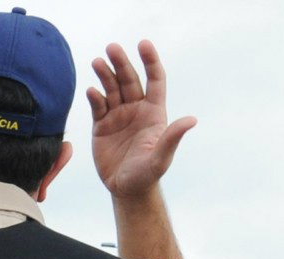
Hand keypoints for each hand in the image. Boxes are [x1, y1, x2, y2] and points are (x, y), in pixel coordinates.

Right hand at [87, 40, 195, 198]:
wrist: (126, 189)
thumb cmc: (147, 175)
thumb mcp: (161, 158)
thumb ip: (172, 137)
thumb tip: (191, 120)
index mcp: (153, 113)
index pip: (154, 80)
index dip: (150, 61)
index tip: (143, 44)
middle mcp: (136, 110)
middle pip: (129, 79)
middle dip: (121, 63)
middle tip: (112, 48)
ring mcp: (118, 116)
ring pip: (112, 88)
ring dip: (105, 74)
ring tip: (97, 62)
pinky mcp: (102, 126)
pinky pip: (98, 106)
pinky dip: (95, 97)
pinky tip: (92, 91)